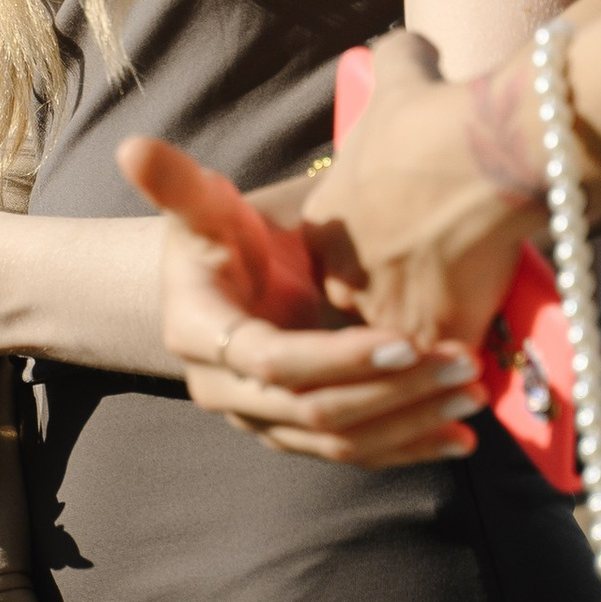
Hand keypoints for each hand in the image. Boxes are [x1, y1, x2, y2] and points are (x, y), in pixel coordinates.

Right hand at [120, 132, 486, 467]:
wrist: (216, 286)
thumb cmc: (218, 237)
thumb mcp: (203, 207)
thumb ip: (178, 182)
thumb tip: (130, 145)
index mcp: (199, 333)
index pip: (272, 361)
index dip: (338, 358)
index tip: (405, 338)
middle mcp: (223, 391)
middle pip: (313, 410)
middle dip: (393, 392)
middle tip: (461, 364)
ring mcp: (259, 422)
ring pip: (338, 442)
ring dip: (408, 424)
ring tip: (470, 396)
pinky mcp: (293, 437)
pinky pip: (351, 456)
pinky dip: (406, 450)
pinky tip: (458, 442)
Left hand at [294, 28, 537, 349]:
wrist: (486, 153)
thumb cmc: (436, 113)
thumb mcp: (399, 76)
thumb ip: (393, 61)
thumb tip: (409, 43)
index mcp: (321, 226)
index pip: (332, 264)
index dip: (370, 264)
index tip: (404, 255)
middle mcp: (342, 278)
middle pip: (358, 314)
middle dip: (391, 312)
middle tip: (432, 302)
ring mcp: (387, 315)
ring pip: (400, 350)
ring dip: (427, 347)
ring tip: (463, 345)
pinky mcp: (437, 339)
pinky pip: (448, 369)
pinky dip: (467, 369)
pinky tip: (487, 365)